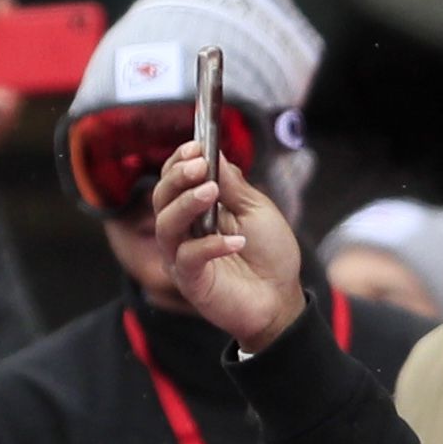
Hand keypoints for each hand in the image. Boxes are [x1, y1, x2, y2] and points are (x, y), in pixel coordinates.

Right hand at [153, 144, 306, 351]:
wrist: (281, 297)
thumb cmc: (269, 253)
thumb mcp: (257, 210)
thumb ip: (233, 186)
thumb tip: (214, 155)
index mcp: (196, 211)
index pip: (174, 181)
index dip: (179, 162)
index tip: (196, 146)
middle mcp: (182, 231)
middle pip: (161, 199)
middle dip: (177, 178)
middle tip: (199, 166)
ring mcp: (181, 257)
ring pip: (166, 225)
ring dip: (186, 204)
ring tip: (211, 193)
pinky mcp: (190, 281)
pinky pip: (188, 258)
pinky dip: (211, 246)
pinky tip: (236, 242)